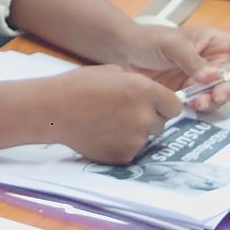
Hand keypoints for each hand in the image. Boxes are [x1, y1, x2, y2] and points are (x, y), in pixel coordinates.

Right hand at [38, 67, 188, 162]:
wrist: (55, 109)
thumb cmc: (81, 85)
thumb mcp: (114, 72)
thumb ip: (139, 85)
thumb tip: (151, 96)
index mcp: (144, 91)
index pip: (175, 105)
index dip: (166, 104)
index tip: (156, 104)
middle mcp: (144, 117)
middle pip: (161, 123)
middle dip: (149, 117)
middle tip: (126, 111)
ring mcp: (134, 139)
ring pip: (147, 137)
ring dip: (136, 131)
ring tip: (111, 122)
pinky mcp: (123, 156)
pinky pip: (132, 150)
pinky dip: (123, 144)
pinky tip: (105, 134)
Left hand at [114, 22, 229, 110]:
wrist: (123, 55)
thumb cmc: (150, 40)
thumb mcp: (172, 44)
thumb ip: (193, 61)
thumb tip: (213, 78)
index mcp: (216, 42)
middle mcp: (215, 62)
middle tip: (215, 95)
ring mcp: (204, 80)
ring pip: (224, 95)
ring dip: (217, 101)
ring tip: (198, 104)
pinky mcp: (191, 95)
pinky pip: (207, 106)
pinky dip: (204, 109)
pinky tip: (190, 107)